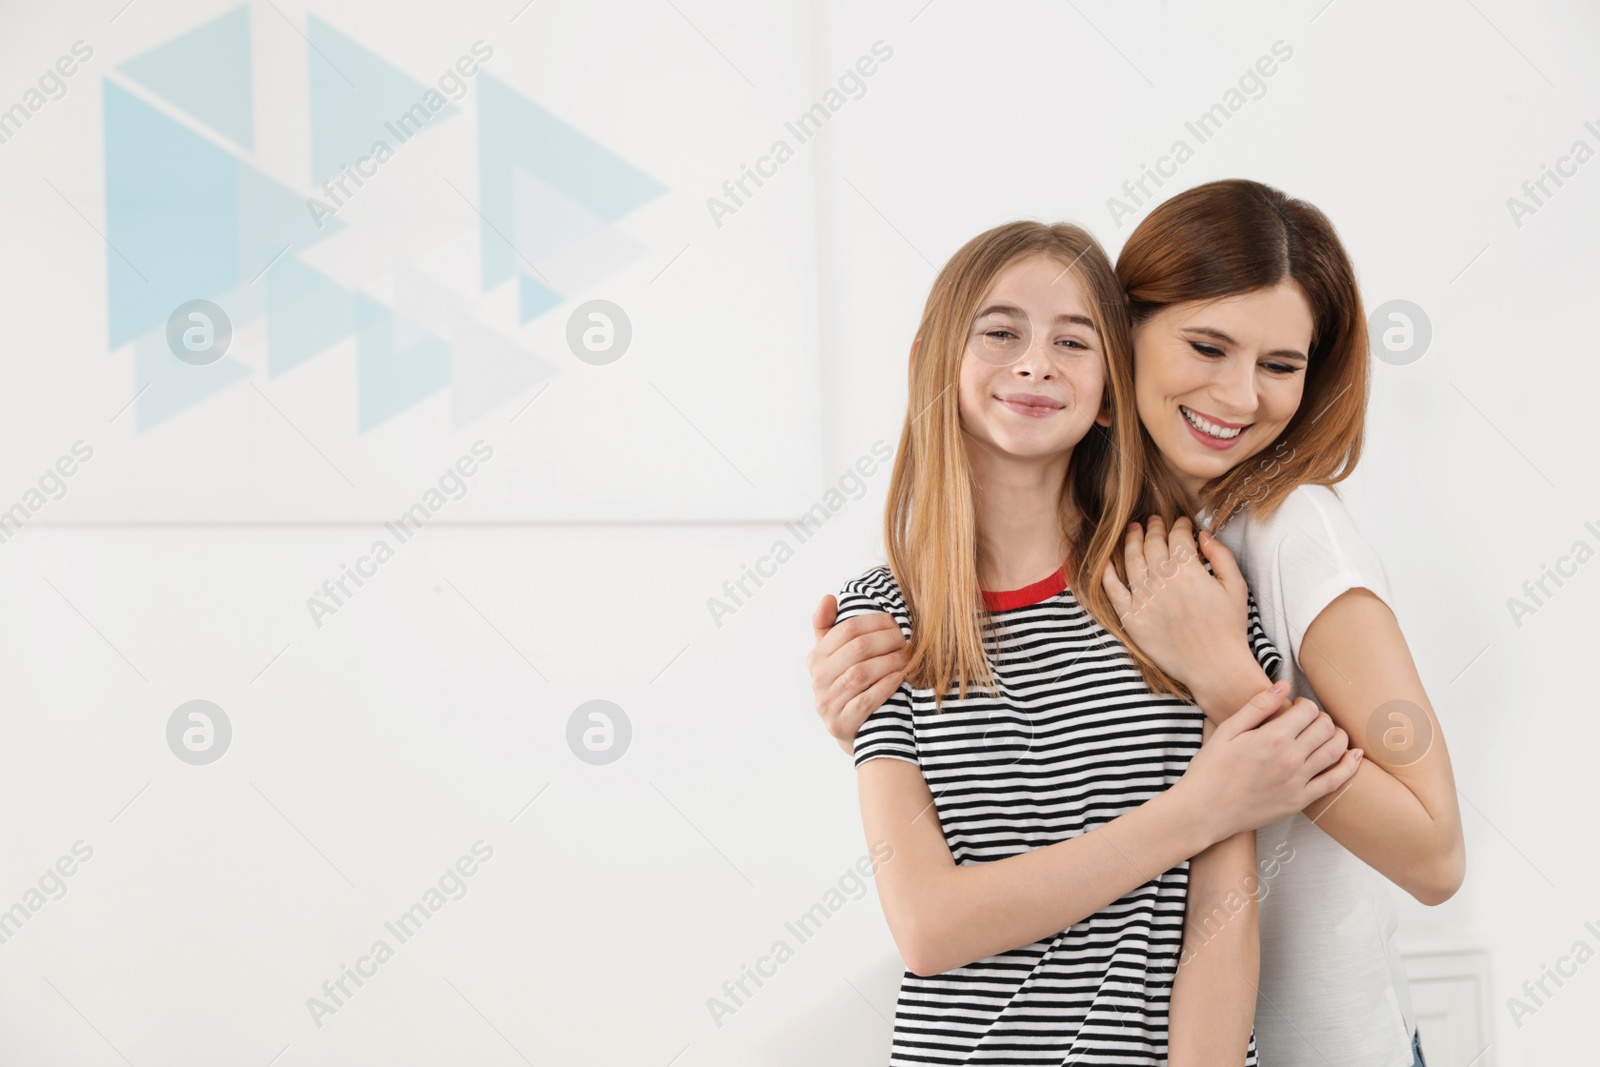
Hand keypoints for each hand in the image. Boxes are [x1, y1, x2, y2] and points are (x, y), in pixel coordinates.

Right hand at [807, 595, 906, 752]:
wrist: (849, 730)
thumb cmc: (845, 685)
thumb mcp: (833, 656)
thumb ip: (828, 626)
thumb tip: (828, 598)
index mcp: (815, 658)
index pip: (846, 629)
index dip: (874, 622)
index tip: (894, 622)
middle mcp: (818, 680)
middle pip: (857, 649)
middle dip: (886, 641)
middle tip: (906, 640)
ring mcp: (827, 704)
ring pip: (861, 674)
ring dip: (889, 662)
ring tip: (907, 658)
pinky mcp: (841, 724)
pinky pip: (865, 701)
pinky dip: (885, 687)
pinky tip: (899, 678)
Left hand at [1101, 515, 1255, 691]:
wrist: (1214, 665)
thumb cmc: (1229, 627)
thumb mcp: (1235, 586)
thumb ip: (1220, 555)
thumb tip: (1203, 534)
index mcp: (1188, 569)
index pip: (1178, 536)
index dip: (1180, 525)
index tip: (1181, 523)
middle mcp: (1163, 579)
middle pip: (1152, 543)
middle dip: (1154, 527)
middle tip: (1154, 521)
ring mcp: (1144, 598)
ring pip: (1132, 559)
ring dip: (1132, 540)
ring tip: (1133, 530)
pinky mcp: (1131, 617)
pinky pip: (1112, 589)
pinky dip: (1106, 572)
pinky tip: (1105, 561)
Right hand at [1177, 682, 1362, 840]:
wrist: (1204, 811)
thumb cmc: (1210, 770)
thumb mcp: (1227, 731)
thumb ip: (1257, 706)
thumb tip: (1283, 686)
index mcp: (1272, 737)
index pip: (1307, 710)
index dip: (1305, 704)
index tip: (1297, 707)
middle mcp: (1290, 758)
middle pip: (1325, 727)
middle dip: (1321, 718)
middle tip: (1310, 720)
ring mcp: (1297, 781)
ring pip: (1335, 750)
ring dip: (1338, 736)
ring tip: (1329, 733)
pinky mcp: (1299, 801)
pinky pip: (1335, 781)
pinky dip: (1349, 766)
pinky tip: (1354, 756)